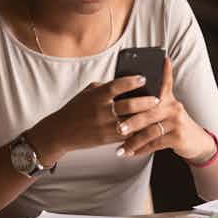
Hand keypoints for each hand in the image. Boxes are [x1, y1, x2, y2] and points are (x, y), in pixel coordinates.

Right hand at [27, 75, 159, 164]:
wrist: (60, 132)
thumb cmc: (75, 109)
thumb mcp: (87, 93)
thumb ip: (105, 88)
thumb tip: (125, 83)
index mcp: (96, 96)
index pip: (117, 85)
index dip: (132, 81)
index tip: (144, 78)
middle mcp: (101, 111)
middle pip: (129, 105)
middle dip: (146, 101)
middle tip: (158, 98)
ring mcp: (104, 126)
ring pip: (131, 122)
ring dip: (145, 118)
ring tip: (156, 114)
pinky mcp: (106, 139)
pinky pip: (126, 135)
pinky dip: (137, 131)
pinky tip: (147, 128)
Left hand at [114, 56, 216, 160]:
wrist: (195, 141)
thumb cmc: (172, 124)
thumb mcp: (165, 111)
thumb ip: (150, 105)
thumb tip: (123, 101)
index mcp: (167, 98)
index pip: (165, 81)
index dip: (164, 70)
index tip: (162, 58)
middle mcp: (173, 106)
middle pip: (148, 111)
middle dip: (131, 121)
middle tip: (117, 128)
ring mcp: (176, 121)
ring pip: (150, 131)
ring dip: (133, 141)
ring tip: (121, 147)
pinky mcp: (178, 136)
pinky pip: (156, 143)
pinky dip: (142, 150)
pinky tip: (131, 153)